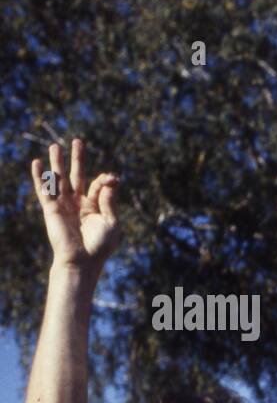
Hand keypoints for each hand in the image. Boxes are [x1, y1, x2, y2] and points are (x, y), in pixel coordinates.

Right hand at [30, 139, 120, 269]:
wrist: (82, 261)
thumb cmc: (99, 246)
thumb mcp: (111, 223)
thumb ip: (109, 202)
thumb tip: (109, 181)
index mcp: (94, 207)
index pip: (97, 186)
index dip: (105, 180)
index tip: (112, 178)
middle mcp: (77, 203)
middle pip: (76, 176)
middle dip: (77, 159)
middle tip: (78, 141)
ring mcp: (63, 205)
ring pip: (59, 179)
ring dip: (57, 163)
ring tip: (55, 146)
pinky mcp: (51, 209)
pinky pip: (44, 190)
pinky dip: (40, 177)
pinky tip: (37, 163)